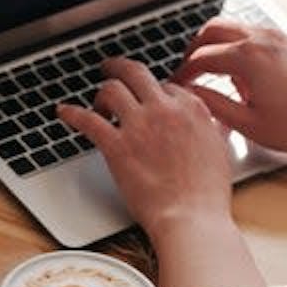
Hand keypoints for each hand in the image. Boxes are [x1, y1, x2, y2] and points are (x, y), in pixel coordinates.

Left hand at [57, 58, 233, 238]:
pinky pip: (87, 119)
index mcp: (192, 108)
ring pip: (111, 89)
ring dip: (101, 93)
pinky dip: (72, 113)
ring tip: (98, 102)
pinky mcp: (117, 145)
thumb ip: (214, 131)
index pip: (167, 85)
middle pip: (136, 73)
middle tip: (112, 69)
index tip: (148, 99)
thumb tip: (217, 123)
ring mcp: (139, 125)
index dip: (154, 92)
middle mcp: (165, 109)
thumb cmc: (206, 194)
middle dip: (120, 68)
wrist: (190, 218)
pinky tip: (64, 112)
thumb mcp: (221, 152)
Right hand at [171, 19, 286, 156]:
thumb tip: (192, 95)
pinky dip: (243, 47)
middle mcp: (262, 39)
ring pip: (236, 28)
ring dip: (220, 46)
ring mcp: (280, 37)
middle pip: (213, 30)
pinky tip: (249, 77)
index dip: (184, 72)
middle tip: (190, 70)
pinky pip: (258, 35)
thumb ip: (214, 105)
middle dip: (196, 49)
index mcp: (247, 58)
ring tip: (221, 77)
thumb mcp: (248, 123)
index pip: (201, 57)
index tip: (177, 84)